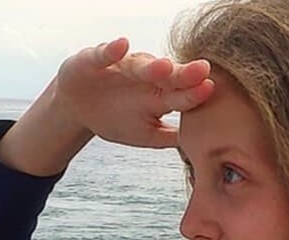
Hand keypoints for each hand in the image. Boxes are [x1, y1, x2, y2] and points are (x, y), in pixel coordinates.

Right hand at [53, 37, 214, 148]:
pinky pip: (105, 53)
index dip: (194, 93)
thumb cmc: (116, 119)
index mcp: (158, 97)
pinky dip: (112, 50)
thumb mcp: (143, 135)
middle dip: (183, 74)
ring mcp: (122, 67)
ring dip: (151, 66)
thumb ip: (166, 137)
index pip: (180, 95)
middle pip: (166, 77)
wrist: (79, 109)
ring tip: (164, 67)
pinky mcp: (98, 59)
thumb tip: (193, 145)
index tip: (209, 89)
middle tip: (202, 70)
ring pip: (139, 65)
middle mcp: (145, 79)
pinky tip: (121, 45)